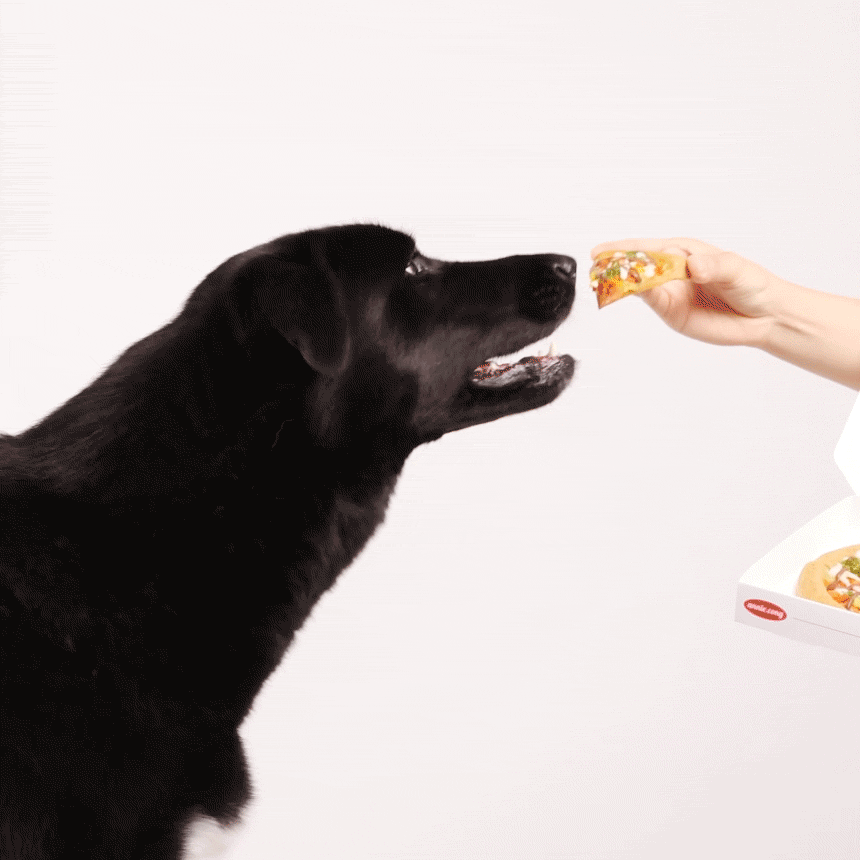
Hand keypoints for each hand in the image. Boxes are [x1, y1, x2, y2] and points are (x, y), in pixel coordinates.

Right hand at [590, 237, 784, 347]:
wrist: (764, 316)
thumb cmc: (752, 284)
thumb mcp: (736, 269)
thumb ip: (713, 266)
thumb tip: (693, 266)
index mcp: (684, 252)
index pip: (649, 248)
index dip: (624, 248)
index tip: (603, 251)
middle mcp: (672, 270)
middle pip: (637, 265)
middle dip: (614, 264)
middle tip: (594, 266)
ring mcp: (669, 292)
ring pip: (638, 285)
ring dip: (619, 282)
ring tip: (600, 281)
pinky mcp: (671, 313)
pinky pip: (650, 303)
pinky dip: (636, 298)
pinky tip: (624, 295)